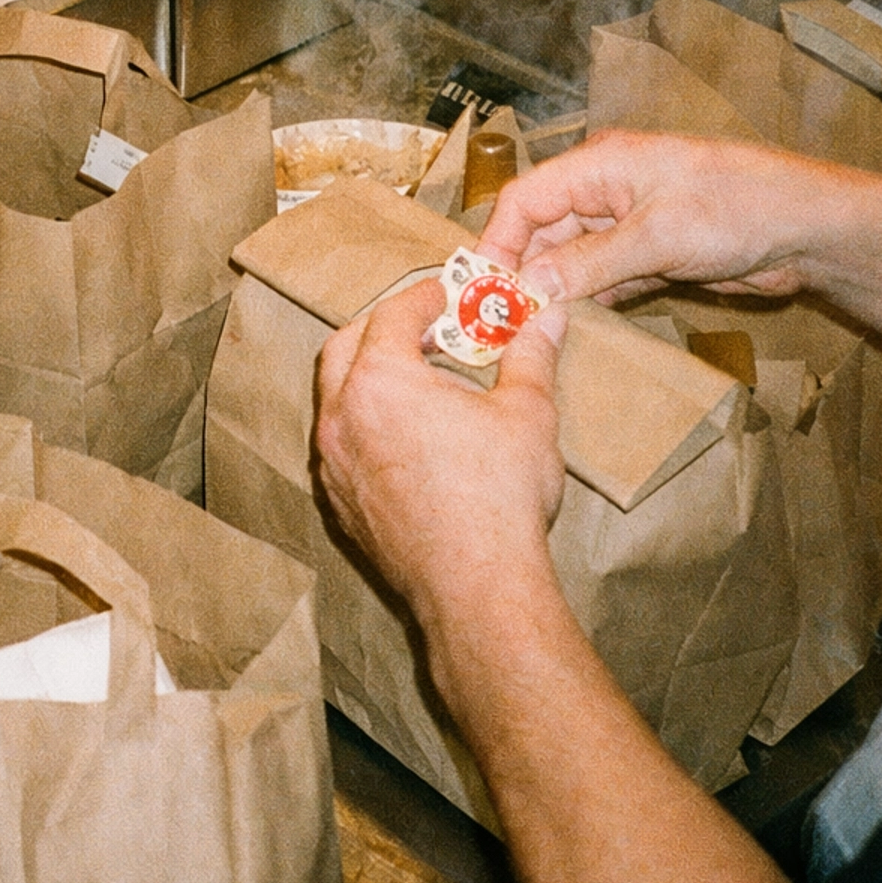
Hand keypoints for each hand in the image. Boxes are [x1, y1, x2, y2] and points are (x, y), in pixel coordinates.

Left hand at [314, 276, 567, 633]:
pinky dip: (364, 425)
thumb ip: (531, 356)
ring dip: (368, 379)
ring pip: (336, 398)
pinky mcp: (339, 503)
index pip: (392, 314)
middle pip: (345, 346)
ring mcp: (333, 464)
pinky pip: (340, 446)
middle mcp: (341, 416)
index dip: (423, 296)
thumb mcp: (527, 413)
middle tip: (426, 330)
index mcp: (379, 381)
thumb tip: (548, 318)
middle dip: (382, 328)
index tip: (447, 293)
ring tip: (419, 383)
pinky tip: (406, 438)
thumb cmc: (500, 497)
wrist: (477, 588)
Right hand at [480, 130, 864, 306]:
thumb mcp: (657, 236)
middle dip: (521, 274)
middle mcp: (607, 192)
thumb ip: (589, 262)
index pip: (526, 199)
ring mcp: (629, 225)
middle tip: (500, 322)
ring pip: (570, 261)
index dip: (498, 242)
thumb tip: (528, 286)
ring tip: (530, 335)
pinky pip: (603, 280)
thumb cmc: (737, 208)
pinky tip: (575, 330)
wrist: (807, 229)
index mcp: (600, 165)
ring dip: (554, 294)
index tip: (479, 290)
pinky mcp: (651, 256)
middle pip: (543, 232)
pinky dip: (588, 303)